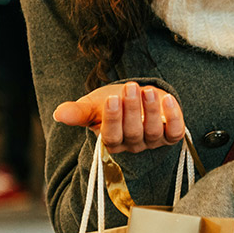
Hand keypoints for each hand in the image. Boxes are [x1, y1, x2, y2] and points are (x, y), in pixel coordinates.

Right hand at [52, 82, 184, 153]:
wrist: (136, 99)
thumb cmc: (111, 104)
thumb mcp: (93, 106)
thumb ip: (77, 112)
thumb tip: (58, 113)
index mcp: (111, 141)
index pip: (111, 137)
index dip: (112, 120)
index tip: (111, 99)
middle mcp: (133, 144)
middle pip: (133, 133)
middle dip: (132, 109)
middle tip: (130, 88)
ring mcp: (153, 141)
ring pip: (153, 132)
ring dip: (152, 110)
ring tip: (148, 90)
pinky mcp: (171, 134)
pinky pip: (175, 131)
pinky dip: (175, 116)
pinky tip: (169, 99)